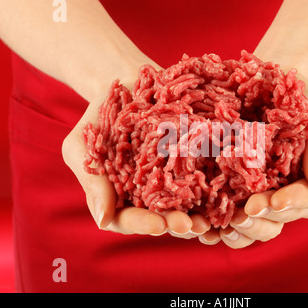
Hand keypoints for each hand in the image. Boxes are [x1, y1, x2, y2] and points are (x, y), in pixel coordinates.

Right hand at [62, 79, 211, 238]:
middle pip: (162, 218)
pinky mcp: (192, 161)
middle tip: (190, 225)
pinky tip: (226, 193)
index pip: (129, 220)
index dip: (143, 225)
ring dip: (199, 214)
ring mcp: (173, 178)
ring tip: (211, 218)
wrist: (126, 82)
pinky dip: (215, 188)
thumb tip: (102, 220)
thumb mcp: (82, 145)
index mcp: (121, 196)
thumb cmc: (99, 116)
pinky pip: (204, 177)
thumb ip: (92, 181)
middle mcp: (149, 193)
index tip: (158, 225)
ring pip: (186, 204)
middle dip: (176, 224)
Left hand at [199, 74, 307, 247]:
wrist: (263, 83)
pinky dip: (228, 229)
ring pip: (267, 225)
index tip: (276, 201)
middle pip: (291, 214)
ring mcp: (273, 194)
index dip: (300, 202)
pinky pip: (242, 221)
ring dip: (248, 228)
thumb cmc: (296, 92)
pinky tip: (213, 229)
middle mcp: (301, 189)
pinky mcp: (247, 194)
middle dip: (268, 216)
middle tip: (246, 210)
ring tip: (228, 222)